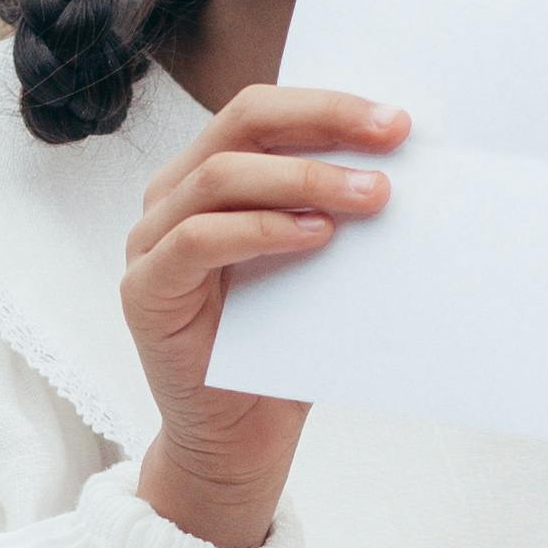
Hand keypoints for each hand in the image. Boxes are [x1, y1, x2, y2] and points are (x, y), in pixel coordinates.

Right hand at [124, 83, 401, 547]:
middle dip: (324, 121)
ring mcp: (149, 241)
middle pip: (242, 123)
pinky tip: (316, 235)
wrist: (240, 442)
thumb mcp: (318, 265)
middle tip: (393, 137)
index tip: (399, 122)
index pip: (264, 112)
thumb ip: (336, 212)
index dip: (330, 105)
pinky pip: (196, 239)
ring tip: (370, 195)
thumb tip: (403, 165)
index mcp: (209, 176)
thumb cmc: (283, 349)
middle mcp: (171, 197)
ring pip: (221, 175)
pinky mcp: (144, 291)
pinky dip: (260, 229)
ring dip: (304, 178)